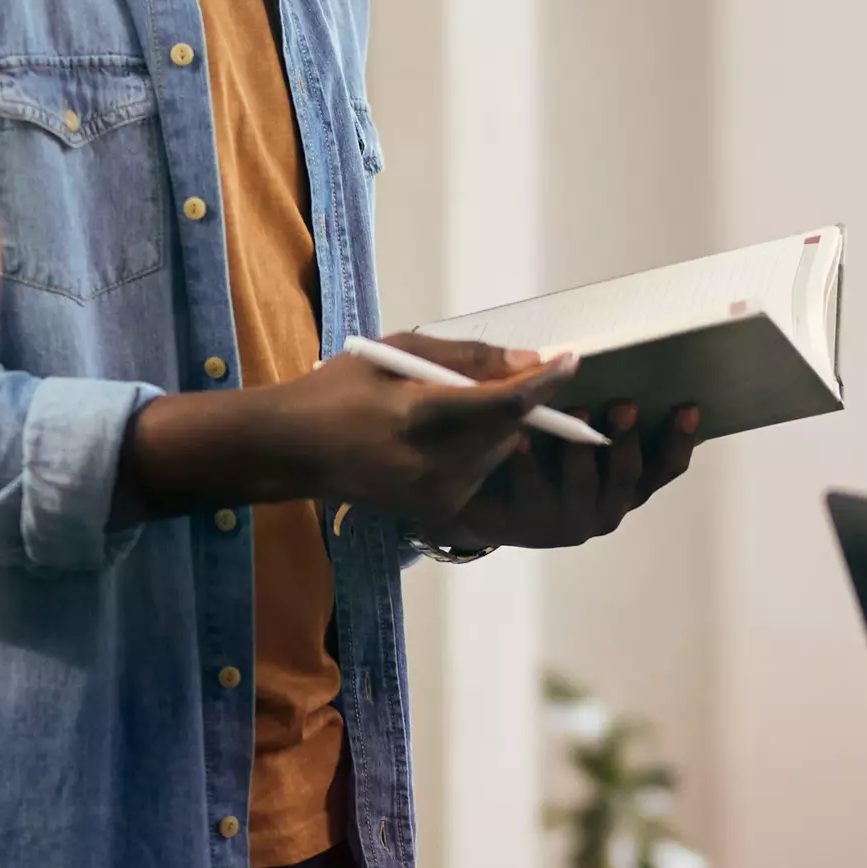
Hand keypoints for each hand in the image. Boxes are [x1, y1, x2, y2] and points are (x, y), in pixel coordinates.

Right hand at [118, 334, 578, 535]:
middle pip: (509, 433)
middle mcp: (431, 467)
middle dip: (524, 403)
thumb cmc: (339, 390)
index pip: (502, 404)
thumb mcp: (396, 353)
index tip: (572, 359)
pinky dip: (485, 450)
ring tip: (477, 402)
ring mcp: (435, 497)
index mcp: (417, 419)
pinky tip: (459, 432)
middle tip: (533, 375)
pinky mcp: (437, 514)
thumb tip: (530, 360)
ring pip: (500, 455)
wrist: (293, 451)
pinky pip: (482, 474)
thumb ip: (467, 357)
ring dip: (504, 427)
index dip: (543, 382)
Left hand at [446, 397, 702, 549]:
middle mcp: (609, 506)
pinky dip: (528, 462)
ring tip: (577, 413)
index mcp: (628, 483)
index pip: (667, 466)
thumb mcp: (579, 434)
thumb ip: (602, 410)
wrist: (488, 504)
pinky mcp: (532, 525)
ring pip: (585, 486)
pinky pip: (533, 490)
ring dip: (582, 450)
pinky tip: (520, 436)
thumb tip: (607, 366)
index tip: (688, 406)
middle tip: (624, 405)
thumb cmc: (545, 457)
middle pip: (629, 477)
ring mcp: (572, 520)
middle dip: (627, 440)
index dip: (681, 440)